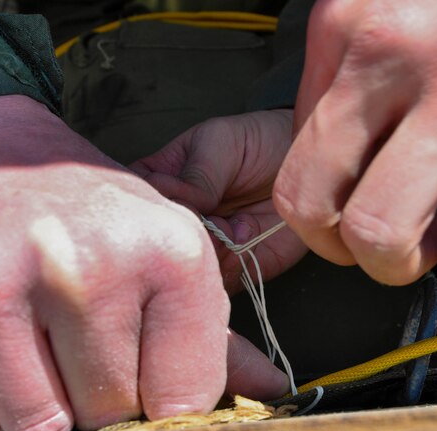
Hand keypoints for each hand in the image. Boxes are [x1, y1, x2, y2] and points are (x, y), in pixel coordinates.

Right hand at [0, 95, 287, 430]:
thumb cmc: (84, 213)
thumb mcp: (162, 253)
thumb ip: (213, 334)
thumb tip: (271, 390)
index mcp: (165, 249)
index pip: (182, 400)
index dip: (160, 396)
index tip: (139, 365)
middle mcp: (78, 262)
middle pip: (106, 415)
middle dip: (95, 394)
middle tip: (73, 337)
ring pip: (32, 425)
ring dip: (33, 400)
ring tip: (27, 336)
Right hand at [132, 110, 307, 292]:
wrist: (301, 165)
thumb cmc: (257, 144)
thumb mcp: (220, 141)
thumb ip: (196, 172)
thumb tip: (183, 202)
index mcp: (159, 184)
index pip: (135, 205)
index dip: (153, 209)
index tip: (185, 199)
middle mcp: (175, 221)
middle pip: (158, 245)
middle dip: (189, 233)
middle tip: (216, 215)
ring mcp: (201, 248)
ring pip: (186, 268)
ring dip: (214, 248)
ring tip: (236, 223)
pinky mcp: (229, 268)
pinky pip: (218, 282)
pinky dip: (233, 262)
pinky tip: (248, 233)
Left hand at [275, 0, 436, 289]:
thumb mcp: (406, 4)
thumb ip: (363, 71)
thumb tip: (353, 149)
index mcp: (351, 22)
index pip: (291, 148)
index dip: (323, 193)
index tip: (357, 198)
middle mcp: (396, 55)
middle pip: (308, 201)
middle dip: (336, 246)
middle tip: (376, 240)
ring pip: (376, 233)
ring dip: (398, 265)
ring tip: (435, 241)